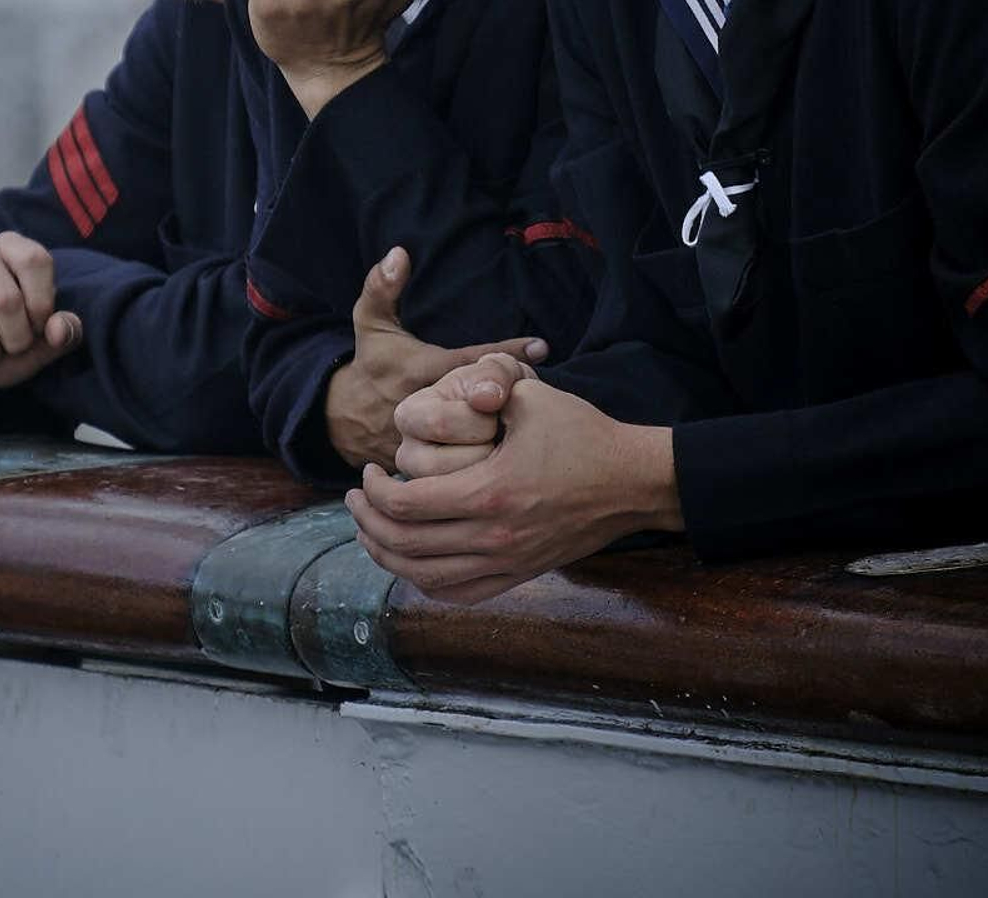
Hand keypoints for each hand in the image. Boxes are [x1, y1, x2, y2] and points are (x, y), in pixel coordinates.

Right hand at [324, 247, 548, 472]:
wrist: (343, 418)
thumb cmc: (371, 364)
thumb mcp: (370, 322)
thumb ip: (382, 286)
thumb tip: (400, 252)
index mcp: (419, 369)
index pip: (469, 360)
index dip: (507, 353)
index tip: (542, 346)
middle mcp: (426, 407)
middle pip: (479, 408)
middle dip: (508, 400)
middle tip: (533, 391)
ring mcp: (427, 443)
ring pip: (474, 448)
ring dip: (503, 437)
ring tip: (526, 424)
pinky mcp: (428, 470)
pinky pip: (464, 475)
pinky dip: (486, 466)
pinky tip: (509, 459)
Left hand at [345, 370, 682, 602]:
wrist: (631, 482)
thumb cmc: (581, 433)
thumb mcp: (529, 398)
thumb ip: (481, 392)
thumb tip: (445, 392)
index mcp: (488, 492)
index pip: (405, 504)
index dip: (374, 490)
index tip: (369, 469)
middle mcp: (494, 537)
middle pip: (406, 546)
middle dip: (368, 522)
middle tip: (356, 498)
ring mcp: (508, 563)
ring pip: (427, 578)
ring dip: (388, 556)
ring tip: (371, 530)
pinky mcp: (521, 574)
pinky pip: (461, 594)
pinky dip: (426, 582)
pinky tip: (413, 561)